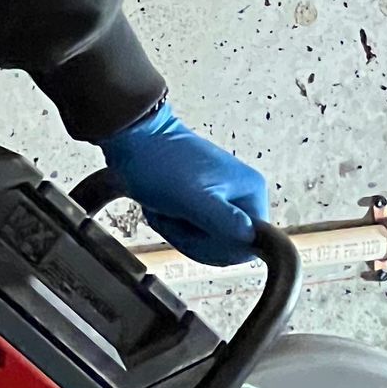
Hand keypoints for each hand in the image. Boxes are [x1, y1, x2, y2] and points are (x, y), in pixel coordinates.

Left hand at [99, 101, 268, 265]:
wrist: (135, 140)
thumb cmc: (161, 164)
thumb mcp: (193, 198)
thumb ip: (224, 221)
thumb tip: (251, 239)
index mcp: (250, 192)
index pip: (248, 245)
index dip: (219, 247)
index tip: (194, 229)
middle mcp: (242, 197)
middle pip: (227, 247)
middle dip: (194, 240)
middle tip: (173, 217)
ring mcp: (222, 201)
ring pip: (208, 244)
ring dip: (180, 233)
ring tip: (166, 210)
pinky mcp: (203, 205)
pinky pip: (194, 234)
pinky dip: (174, 228)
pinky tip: (163, 211)